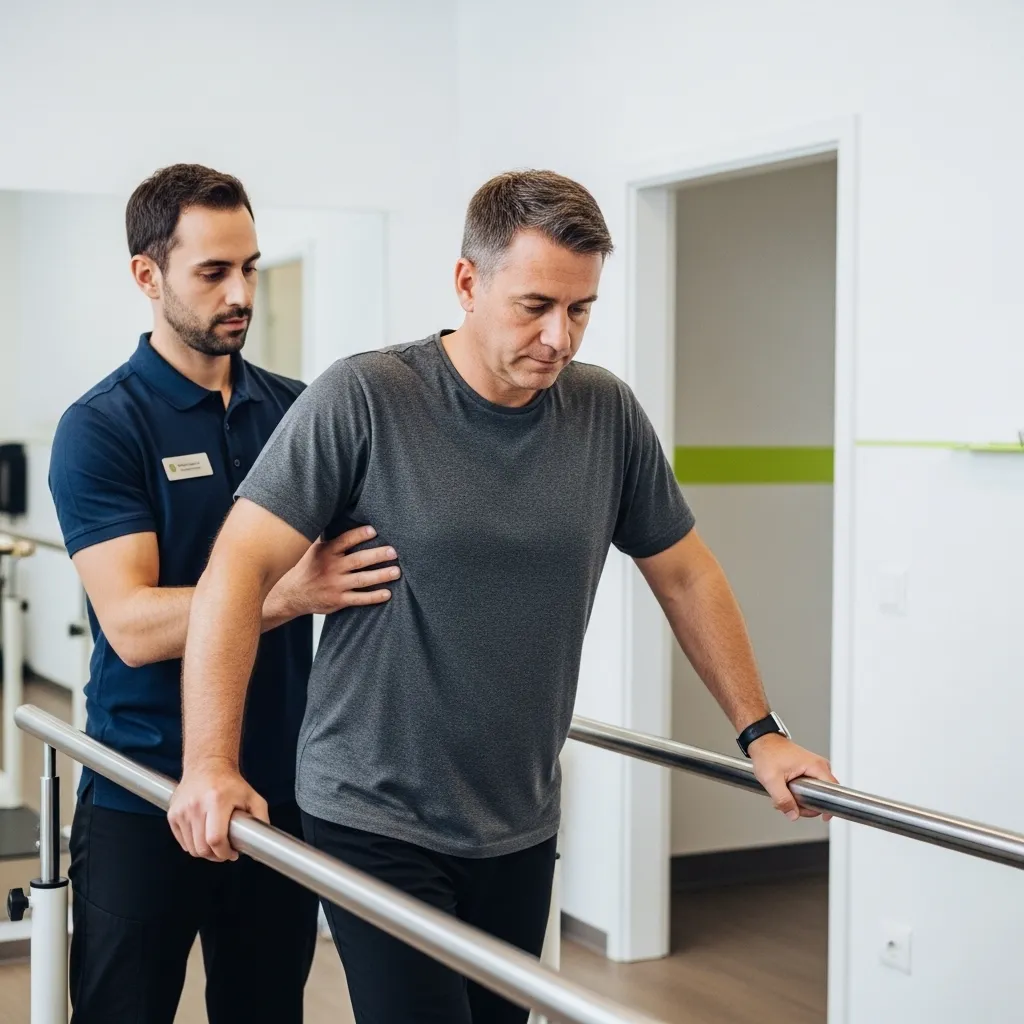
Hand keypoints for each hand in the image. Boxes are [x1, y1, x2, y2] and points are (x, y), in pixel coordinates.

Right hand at [167, 760, 268, 861]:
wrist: (207, 766)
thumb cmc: (231, 783)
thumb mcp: (252, 797)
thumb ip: (261, 817)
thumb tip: (263, 840)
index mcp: (216, 800)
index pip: (215, 839)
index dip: (224, 852)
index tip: (232, 853)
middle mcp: (196, 805)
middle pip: (202, 848)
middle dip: (215, 855)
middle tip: (225, 850)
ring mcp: (181, 810)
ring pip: (191, 848)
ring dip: (204, 851)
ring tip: (215, 843)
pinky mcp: (172, 814)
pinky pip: (183, 842)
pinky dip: (193, 845)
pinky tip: (204, 836)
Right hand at [269, 525, 399, 617]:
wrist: (291, 594)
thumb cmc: (307, 568)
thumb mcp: (313, 549)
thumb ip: (329, 537)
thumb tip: (339, 514)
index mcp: (326, 552)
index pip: (345, 540)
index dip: (359, 535)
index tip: (374, 530)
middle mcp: (331, 567)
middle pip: (359, 560)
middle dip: (378, 555)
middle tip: (394, 552)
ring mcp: (335, 584)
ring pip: (362, 579)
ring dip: (381, 575)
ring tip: (396, 571)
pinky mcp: (338, 600)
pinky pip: (359, 598)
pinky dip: (374, 597)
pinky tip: (387, 593)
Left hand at [748, 734, 836, 821]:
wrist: (761, 741)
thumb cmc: (767, 753)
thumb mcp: (771, 779)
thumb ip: (783, 799)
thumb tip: (793, 815)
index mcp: (816, 766)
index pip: (833, 792)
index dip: (825, 806)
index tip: (818, 815)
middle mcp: (819, 766)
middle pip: (823, 795)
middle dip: (806, 804)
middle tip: (790, 804)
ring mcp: (814, 767)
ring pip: (815, 793)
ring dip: (800, 799)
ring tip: (785, 795)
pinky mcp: (808, 770)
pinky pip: (810, 787)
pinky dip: (799, 793)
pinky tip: (787, 791)